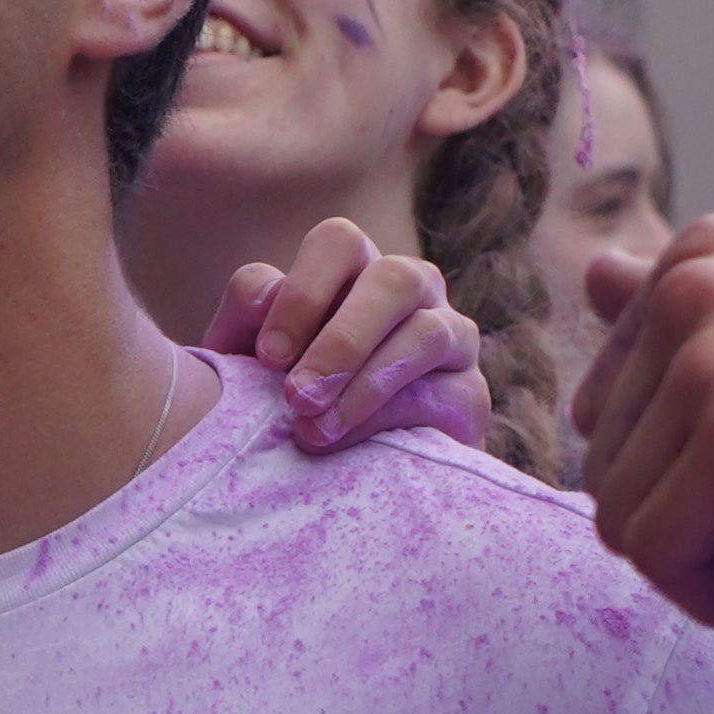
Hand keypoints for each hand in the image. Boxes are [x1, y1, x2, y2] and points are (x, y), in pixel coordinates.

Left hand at [209, 218, 488, 454]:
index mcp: (354, 267)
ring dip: (365, 383)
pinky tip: (346, 445)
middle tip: (296, 396)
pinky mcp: (468, 395)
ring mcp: (451, 337)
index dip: (303, 293)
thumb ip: (246, 315)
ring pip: (428, 333)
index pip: (338, 242)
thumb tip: (268, 292)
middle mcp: (411, 289)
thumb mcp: (245, 355)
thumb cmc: (280, 394)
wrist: (323, 471)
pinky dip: (386, 420)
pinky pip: (442, 395)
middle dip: (341, 341)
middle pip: (394, 279)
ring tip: (314, 428)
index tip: (267, 357)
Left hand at [570, 214, 713, 628]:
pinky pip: (655, 557)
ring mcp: (710, 356)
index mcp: (701, 254)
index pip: (607, 412)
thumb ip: (695, 318)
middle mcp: (692, 284)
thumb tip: (592, 272)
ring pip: (621, 519)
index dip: (688, 478)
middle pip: (607, 467)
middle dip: (703, 522)